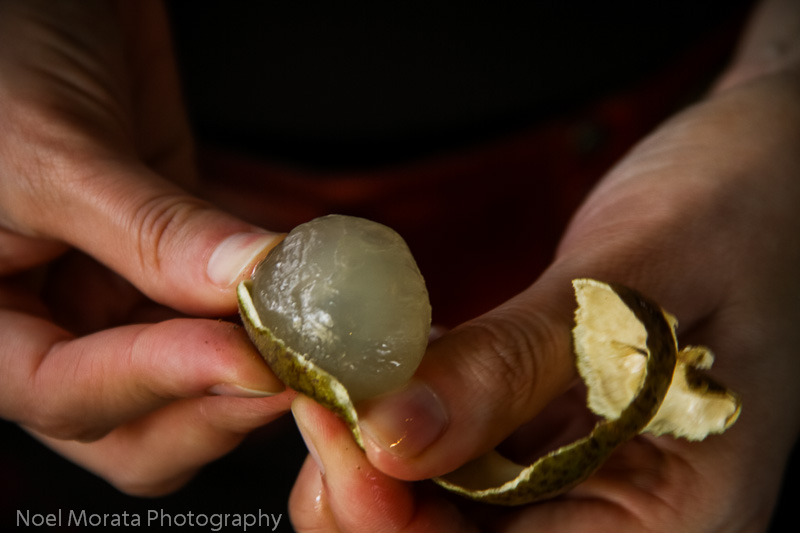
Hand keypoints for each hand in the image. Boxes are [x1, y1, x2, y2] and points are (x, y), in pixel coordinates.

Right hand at [0, 0, 289, 495]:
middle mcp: (51, 324)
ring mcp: (120, 299)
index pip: (62, 391)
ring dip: (254, 372)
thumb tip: (255, 285)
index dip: (155, 384)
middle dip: (210, 407)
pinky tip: (309, 302)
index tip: (248, 360)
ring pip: (191, 386)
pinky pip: (224, 318)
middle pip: (130, 423)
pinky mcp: (176, 268)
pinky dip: (268, 319)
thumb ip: (151, 230)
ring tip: (311, 343)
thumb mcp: (53, 146)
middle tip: (288, 371)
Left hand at [288, 2, 799, 529]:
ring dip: (378, 455)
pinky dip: (405, 414)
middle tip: (328, 402)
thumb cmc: (739, 212)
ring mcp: (578, 472)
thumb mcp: (634, 287)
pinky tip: (383, 370)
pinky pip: (455, 448)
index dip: (404, 527)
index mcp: (674, 522)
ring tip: (343, 380)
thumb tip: (394, 436)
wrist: (762, 167)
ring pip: (446, 506)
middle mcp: (620, 515)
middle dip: (377, 494)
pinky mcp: (545, 427)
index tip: (341, 437)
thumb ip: (517, 366)